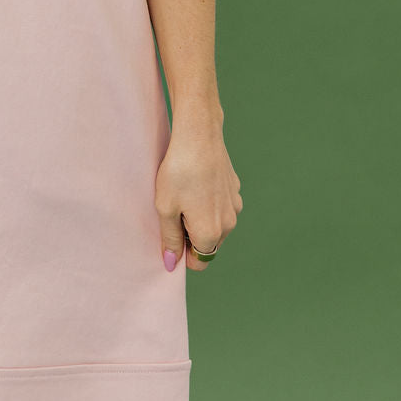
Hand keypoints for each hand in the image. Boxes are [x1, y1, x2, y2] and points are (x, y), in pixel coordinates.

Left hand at [155, 109, 242, 271]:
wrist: (199, 135)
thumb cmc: (178, 171)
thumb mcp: (165, 207)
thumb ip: (170, 239)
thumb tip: (172, 264)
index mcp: (211, 233)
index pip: (199, 261)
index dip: (183, 253)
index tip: (170, 233)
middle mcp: (229, 224)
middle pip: (208, 244)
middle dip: (191, 235)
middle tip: (173, 210)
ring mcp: (235, 206)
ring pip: (216, 225)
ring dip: (200, 218)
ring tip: (183, 194)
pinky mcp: (235, 189)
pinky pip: (220, 206)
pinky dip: (208, 202)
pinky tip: (195, 183)